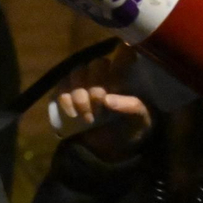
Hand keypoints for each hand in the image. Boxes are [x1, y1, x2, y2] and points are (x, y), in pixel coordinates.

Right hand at [53, 46, 151, 160]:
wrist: (112, 148)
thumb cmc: (132, 128)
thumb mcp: (140, 120)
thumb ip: (132, 107)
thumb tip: (108, 100)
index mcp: (126, 75)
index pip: (125, 53)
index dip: (122, 53)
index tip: (120, 70)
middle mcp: (104, 72)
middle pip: (97, 64)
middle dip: (97, 87)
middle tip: (99, 108)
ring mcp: (84, 81)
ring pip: (77, 74)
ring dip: (80, 96)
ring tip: (89, 118)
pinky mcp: (67, 92)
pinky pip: (61, 86)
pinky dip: (65, 100)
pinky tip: (73, 114)